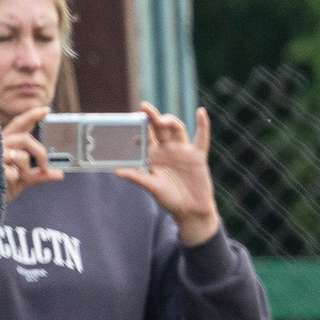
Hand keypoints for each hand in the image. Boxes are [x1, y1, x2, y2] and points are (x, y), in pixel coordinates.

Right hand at [0, 105, 61, 203]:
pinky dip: (15, 180)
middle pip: (25, 139)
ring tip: (18, 179)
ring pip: (21, 156)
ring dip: (26, 171)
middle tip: (45, 167)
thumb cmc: (2, 187)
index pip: (19, 126)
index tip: (46, 109)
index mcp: (6, 144)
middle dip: (40, 153)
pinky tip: (6, 182)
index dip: (32, 116)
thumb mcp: (25, 180)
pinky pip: (14, 172)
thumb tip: (60, 173)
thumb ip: (41, 175)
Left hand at [114, 103, 219, 244]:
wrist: (190, 211)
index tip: (131, 117)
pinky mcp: (198, 155)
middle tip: (144, 108)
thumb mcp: (152, 187)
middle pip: (159, 128)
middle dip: (152, 117)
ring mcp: (182, 150)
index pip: (144, 136)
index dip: (139, 125)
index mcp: (153, 155)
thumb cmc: (169, 199)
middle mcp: (167, 149)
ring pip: (176, 129)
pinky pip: (201, 138)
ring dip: (170, 121)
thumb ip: (137, 177)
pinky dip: (203, 125)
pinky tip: (201, 112)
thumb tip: (117, 171)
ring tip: (162, 120)